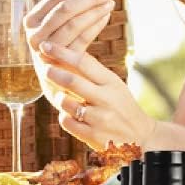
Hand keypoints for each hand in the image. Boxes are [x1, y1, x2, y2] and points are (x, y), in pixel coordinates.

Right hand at [23, 0, 113, 57]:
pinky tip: (106, 17)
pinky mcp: (63, 60)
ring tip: (110, 3)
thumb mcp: (55, 23)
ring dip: (95, 11)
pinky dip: (96, 25)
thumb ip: (68, 4)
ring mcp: (48, 49)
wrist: (55, 74)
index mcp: (31, 20)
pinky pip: (83, 38)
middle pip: (65, 9)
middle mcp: (35, 34)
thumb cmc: (58, 41)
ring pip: (74, 24)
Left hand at [34, 41, 153, 151]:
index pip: (84, 62)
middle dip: (53, 71)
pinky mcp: (92, 136)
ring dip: (59, 97)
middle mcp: (106, 99)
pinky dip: (64, 116)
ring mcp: (99, 118)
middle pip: (72, 81)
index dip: (61, 52)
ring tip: (63, 97)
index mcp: (111, 82)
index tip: (45, 45)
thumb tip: (63, 54)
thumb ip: (92, 73)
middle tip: (43, 67)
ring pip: (65, 102)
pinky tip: (71, 116)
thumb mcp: (114, 85)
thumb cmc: (121, 106)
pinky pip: (66, 121)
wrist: (141, 138)